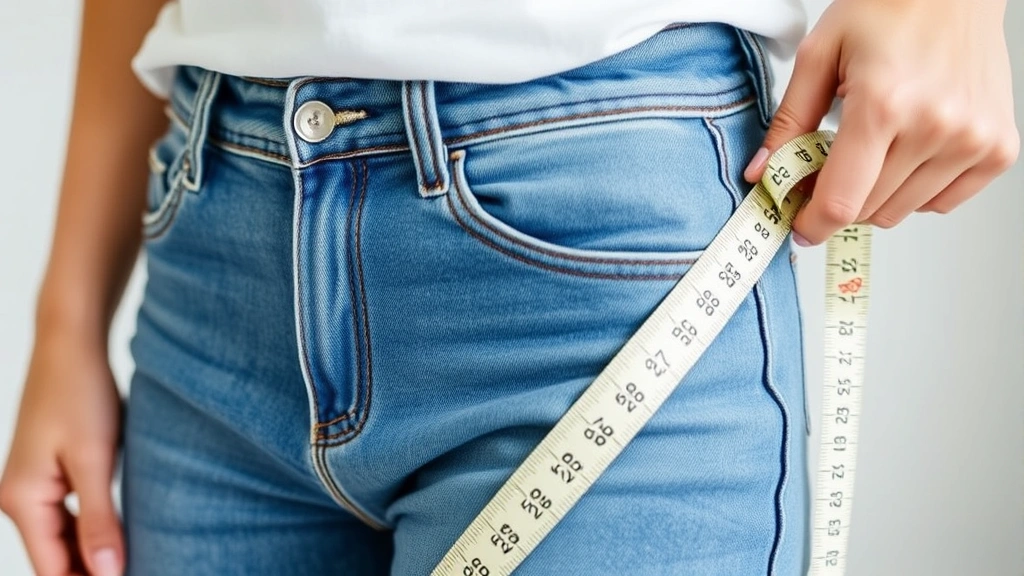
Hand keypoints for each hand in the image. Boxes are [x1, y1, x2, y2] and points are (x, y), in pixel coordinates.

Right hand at [0, 331, 124, 575]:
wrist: (71, 346)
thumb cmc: (81, 395)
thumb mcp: (95, 460)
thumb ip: (99, 521)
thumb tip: (106, 574)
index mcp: (23, 501)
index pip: (52, 569)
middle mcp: (18, 500)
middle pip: (56, 558)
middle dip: (92, 571)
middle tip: (143, 570)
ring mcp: (31, 487)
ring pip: (64, 539)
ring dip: (94, 553)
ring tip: (137, 562)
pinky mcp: (48, 474)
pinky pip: (69, 516)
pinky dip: (93, 530)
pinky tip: (121, 537)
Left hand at [744, 0, 1018, 244]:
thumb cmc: (890, 8)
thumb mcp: (820, 54)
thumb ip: (789, 121)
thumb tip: (763, 173)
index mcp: (883, 105)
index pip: (840, 202)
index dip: (811, 224)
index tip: (799, 226)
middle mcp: (935, 127)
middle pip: (867, 210)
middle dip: (839, 198)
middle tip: (833, 163)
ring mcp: (973, 141)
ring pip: (902, 211)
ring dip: (877, 193)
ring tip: (877, 144)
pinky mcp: (998, 149)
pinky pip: (942, 203)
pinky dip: (917, 189)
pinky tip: (910, 149)